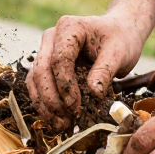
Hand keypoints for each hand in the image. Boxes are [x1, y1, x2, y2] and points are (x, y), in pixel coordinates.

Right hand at [26, 12, 144, 131]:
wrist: (118, 31)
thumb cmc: (119, 38)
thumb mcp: (118, 52)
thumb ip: (105, 71)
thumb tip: (93, 94)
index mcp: (69, 27)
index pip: (59, 59)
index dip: (65, 85)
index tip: (75, 106)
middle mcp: (52, 37)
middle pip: (42, 70)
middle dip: (51, 99)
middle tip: (65, 121)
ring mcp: (46, 50)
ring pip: (35, 80)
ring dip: (45, 105)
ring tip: (60, 125)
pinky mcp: (47, 65)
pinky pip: (38, 85)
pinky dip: (45, 103)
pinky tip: (56, 119)